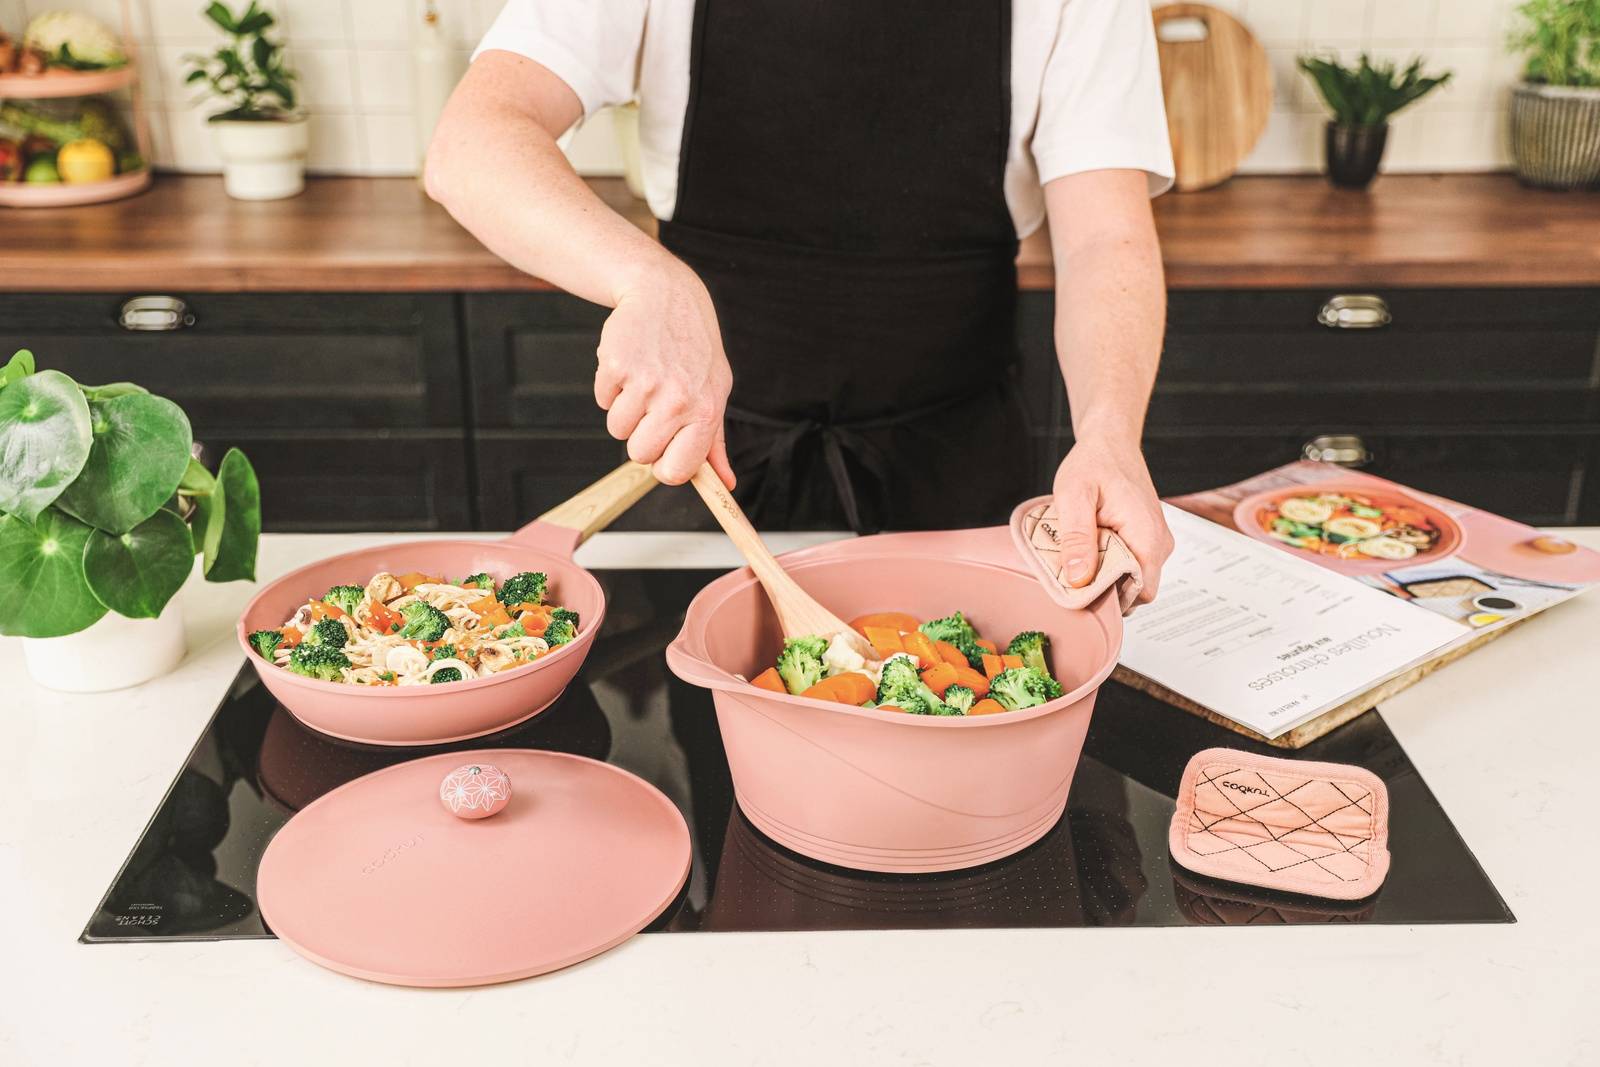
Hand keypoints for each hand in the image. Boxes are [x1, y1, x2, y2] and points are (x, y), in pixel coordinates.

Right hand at [595, 264, 735, 486]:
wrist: (665, 295)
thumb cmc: (694, 350)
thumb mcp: (715, 392)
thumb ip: (715, 442)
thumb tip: (725, 485)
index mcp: (705, 411)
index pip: (676, 472)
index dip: (665, 465)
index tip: (665, 450)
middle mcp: (677, 399)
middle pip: (640, 455)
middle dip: (641, 435)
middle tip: (654, 405)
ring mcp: (645, 382)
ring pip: (617, 430)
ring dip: (625, 410)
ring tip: (644, 381)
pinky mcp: (616, 365)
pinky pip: (602, 400)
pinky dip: (611, 387)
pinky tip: (630, 364)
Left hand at [1052, 440, 1171, 604]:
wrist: (1110, 443)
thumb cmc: (1093, 463)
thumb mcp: (1074, 496)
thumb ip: (1077, 539)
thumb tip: (1079, 580)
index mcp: (1147, 536)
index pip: (1139, 593)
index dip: (1109, 599)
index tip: (1077, 590)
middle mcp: (1159, 543)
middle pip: (1134, 590)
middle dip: (1103, 589)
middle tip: (1071, 573)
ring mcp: (1156, 542)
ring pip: (1131, 580)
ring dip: (1104, 576)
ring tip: (1080, 555)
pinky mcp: (1147, 540)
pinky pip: (1129, 565)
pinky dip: (1108, 564)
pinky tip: (1090, 548)